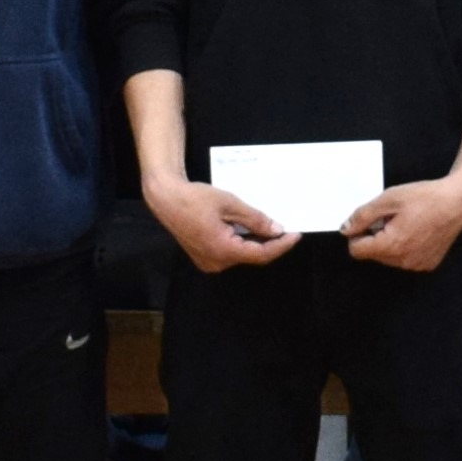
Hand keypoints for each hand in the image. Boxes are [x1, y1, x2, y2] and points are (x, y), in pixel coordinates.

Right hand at [145, 173, 293, 274]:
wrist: (166, 198)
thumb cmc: (195, 198)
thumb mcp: (230, 204)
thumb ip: (255, 220)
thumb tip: (276, 230)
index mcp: (223, 250)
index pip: (261, 254)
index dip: (281, 245)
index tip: (296, 235)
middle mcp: (216, 262)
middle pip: (251, 256)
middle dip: (269, 243)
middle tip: (285, 227)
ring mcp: (209, 262)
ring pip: (240, 255)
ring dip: (255, 242)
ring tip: (268, 225)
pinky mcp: (204, 257)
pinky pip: (229, 253)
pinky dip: (241, 242)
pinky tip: (248, 228)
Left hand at [341, 174, 461, 274]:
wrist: (459, 202)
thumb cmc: (425, 197)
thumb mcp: (389, 199)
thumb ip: (363, 216)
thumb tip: (345, 230)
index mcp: (390, 245)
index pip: (356, 251)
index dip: (357, 234)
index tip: (369, 220)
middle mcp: (402, 261)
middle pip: (373, 254)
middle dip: (376, 237)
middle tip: (392, 217)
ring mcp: (416, 265)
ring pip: (389, 258)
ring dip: (390, 243)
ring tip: (407, 223)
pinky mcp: (428, 264)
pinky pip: (406, 260)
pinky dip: (406, 247)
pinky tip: (418, 231)